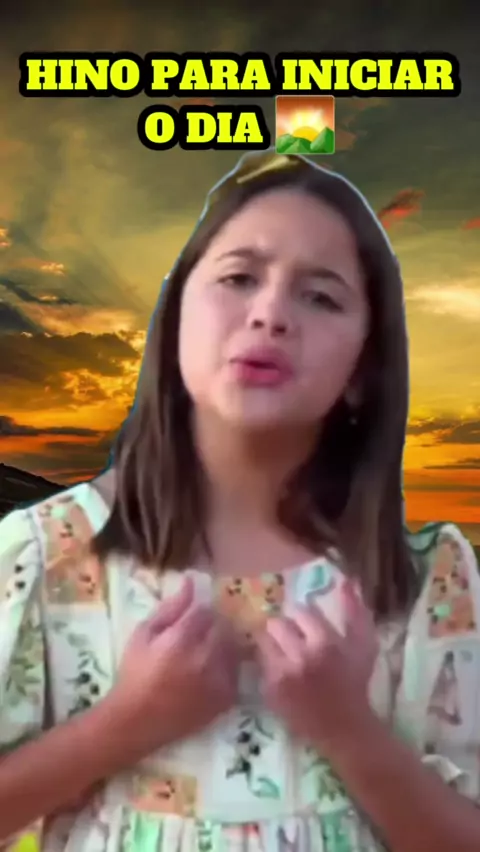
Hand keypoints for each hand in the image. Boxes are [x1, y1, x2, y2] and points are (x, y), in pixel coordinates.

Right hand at [109, 576, 239, 758]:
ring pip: (233, 647)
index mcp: (182, 638)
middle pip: (223, 626)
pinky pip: (236, 671)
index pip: (206, 610)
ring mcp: (219, 679)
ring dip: (222, 645)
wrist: (137, 722)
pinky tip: (208, 674)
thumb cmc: (135, 674)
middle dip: (212, 627)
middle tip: (196, 638)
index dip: (198, 614)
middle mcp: (205, 657)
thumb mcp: (143, 634)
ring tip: (202, 656)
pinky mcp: (226, 698)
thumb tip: (191, 581)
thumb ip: (170, 607)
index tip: (188, 622)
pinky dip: (227, 668)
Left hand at [256, 578, 377, 757]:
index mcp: (325, 643)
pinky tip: (282, 673)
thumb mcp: (364, 646)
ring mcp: (282, 674)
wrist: (344, 728)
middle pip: (276, 623)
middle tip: (292, 639)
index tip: (310, 628)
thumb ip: (356, 612)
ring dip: (272, 644)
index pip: (301, 612)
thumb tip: (347, 581)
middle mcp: (300, 656)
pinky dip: (269, 665)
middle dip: (284, 628)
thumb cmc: (356, 683)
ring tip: (284, 654)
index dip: (306, 619)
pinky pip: (260, 664)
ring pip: (263, 641)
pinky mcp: (269, 691)